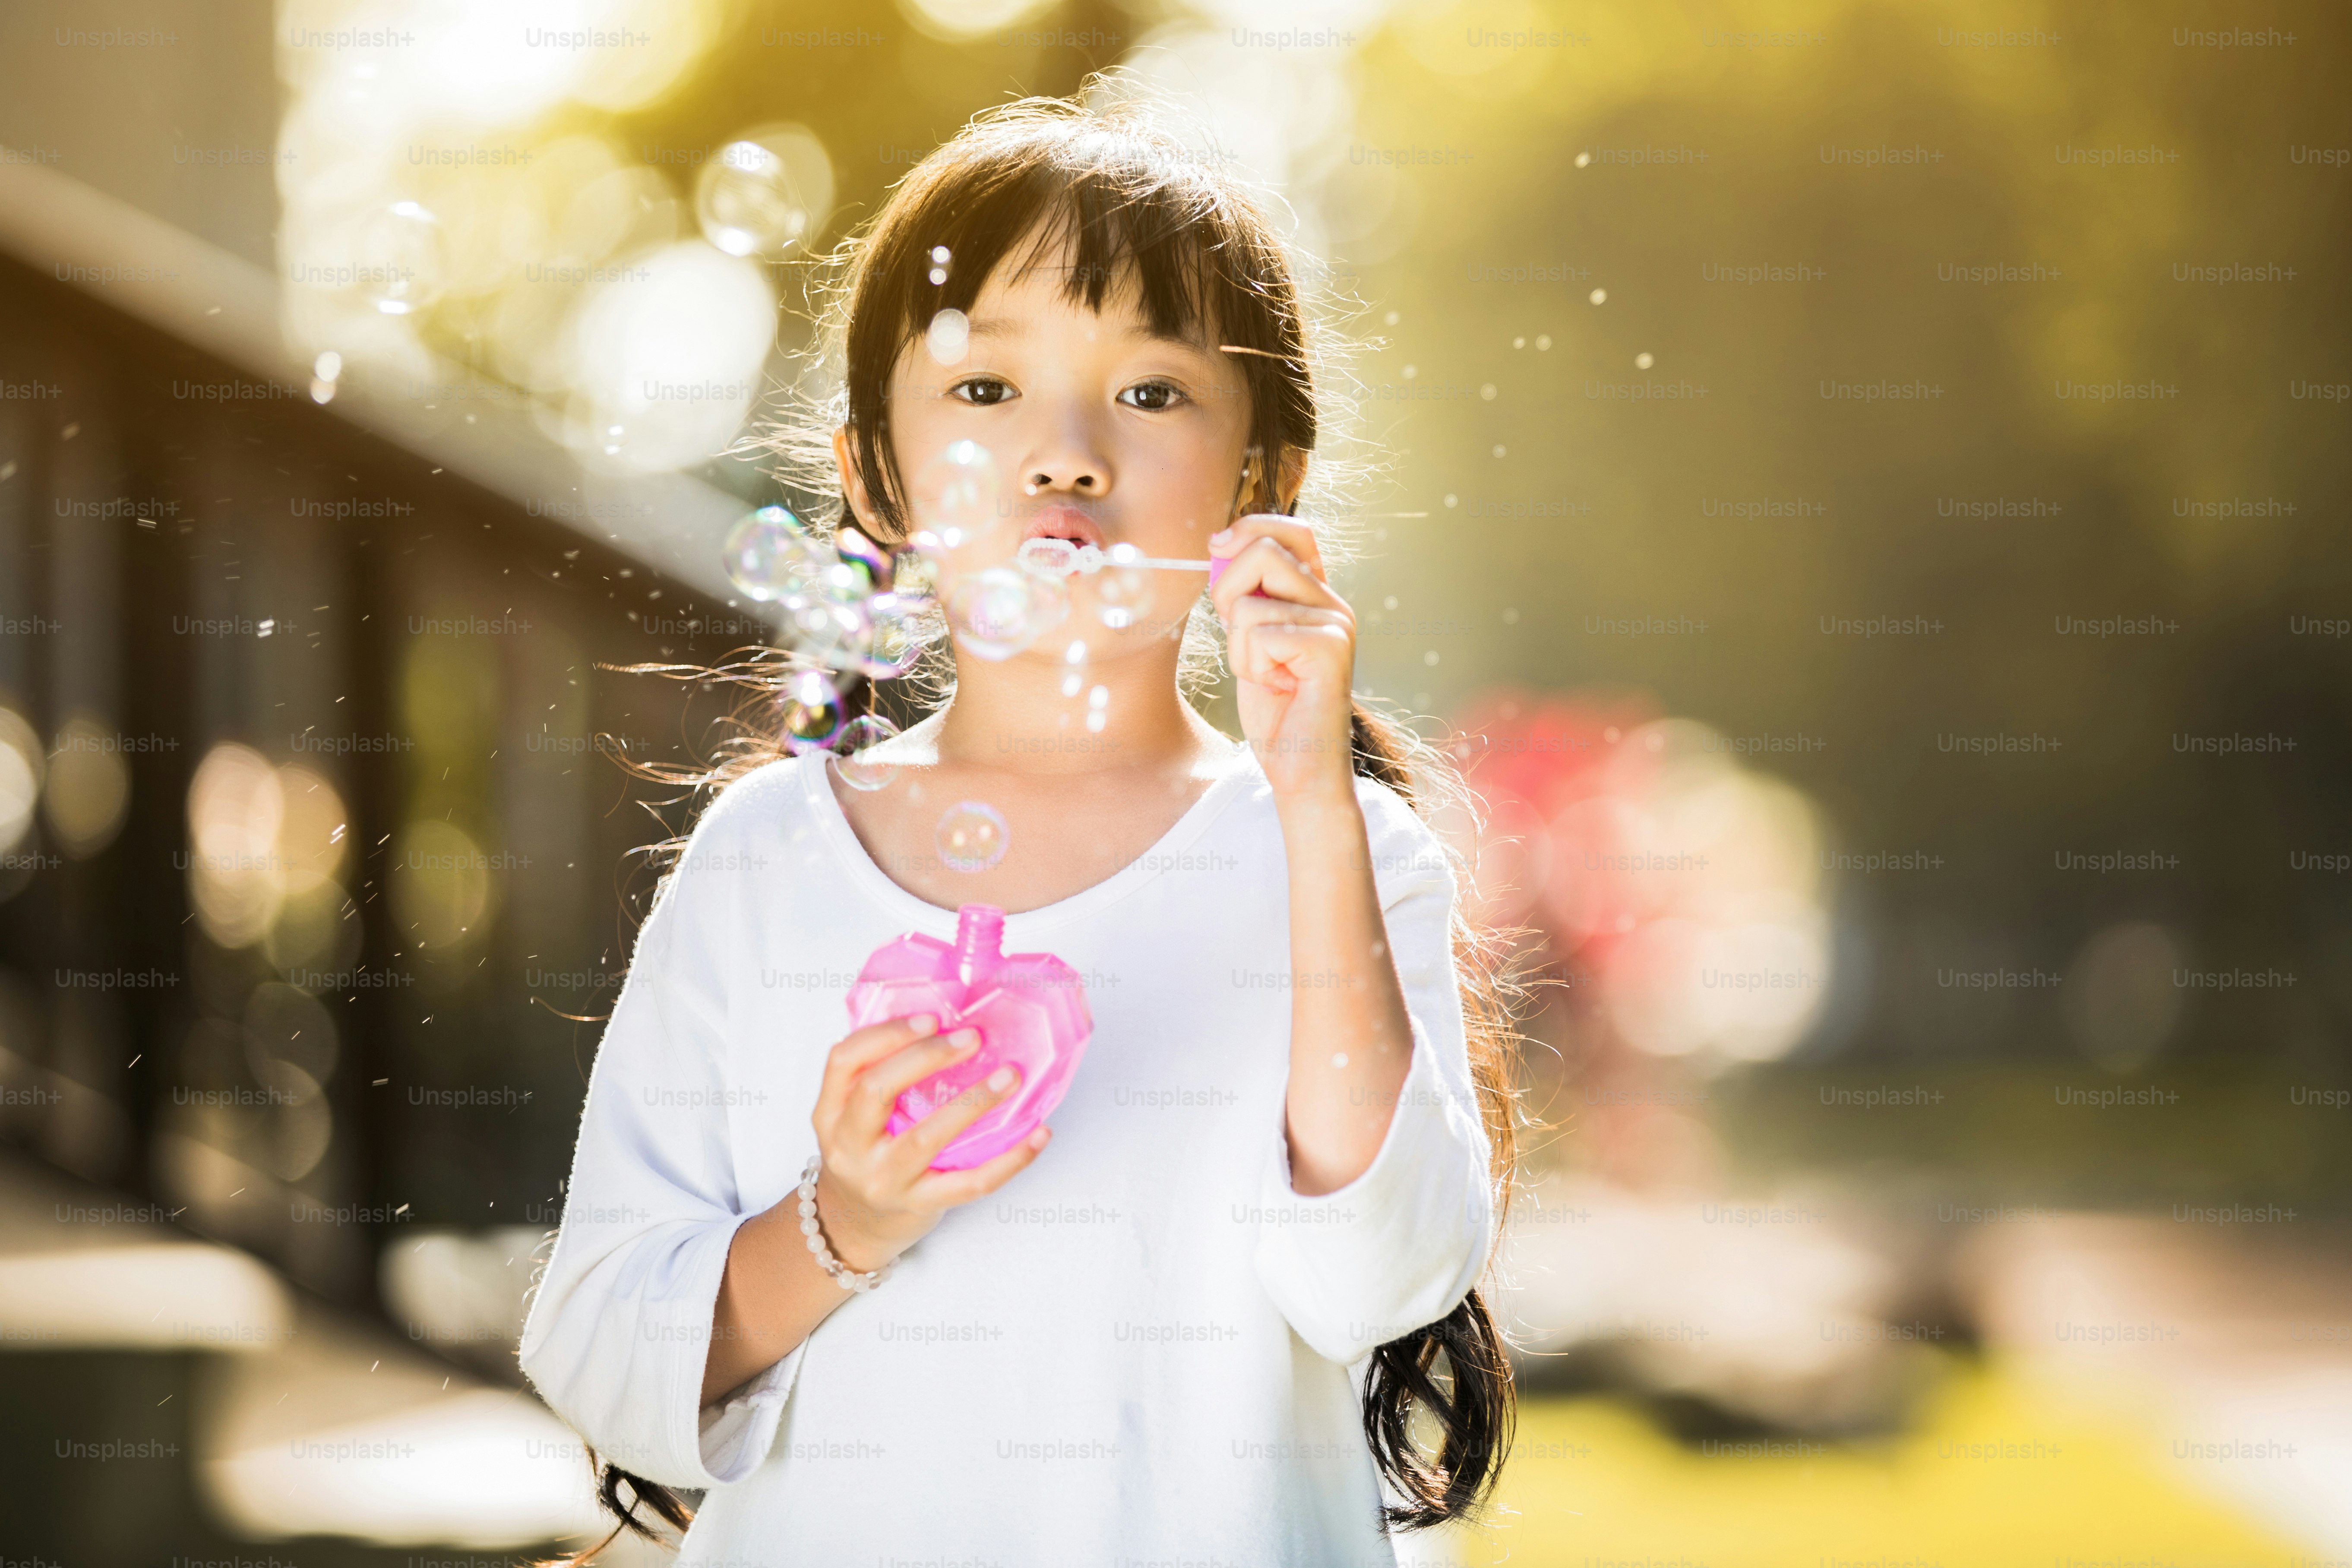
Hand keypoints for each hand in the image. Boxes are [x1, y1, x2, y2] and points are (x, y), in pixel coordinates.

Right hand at [808, 1013, 1048, 1270]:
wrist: (855, 1227)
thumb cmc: (867, 1155)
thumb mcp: (851, 1116)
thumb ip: (877, 1074)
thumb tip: (944, 1021)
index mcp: (830, 1113)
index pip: (844, 1060)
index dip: (885, 1034)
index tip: (930, 1017)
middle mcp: (849, 1146)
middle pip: (877, 1091)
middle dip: (926, 1057)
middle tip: (973, 1037)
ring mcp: (884, 1179)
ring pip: (927, 1137)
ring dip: (973, 1102)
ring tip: (1011, 1076)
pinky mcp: (920, 1205)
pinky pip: (971, 1183)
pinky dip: (1010, 1159)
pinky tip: (1038, 1134)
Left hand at [1209, 514, 1358, 802]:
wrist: (1300, 765)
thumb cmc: (1274, 707)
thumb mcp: (1249, 637)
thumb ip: (1245, 592)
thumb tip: (1220, 542)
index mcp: (1317, 595)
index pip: (1292, 530)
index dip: (1250, 527)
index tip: (1217, 545)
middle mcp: (1333, 602)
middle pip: (1263, 553)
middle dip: (1227, 593)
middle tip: (1240, 638)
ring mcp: (1336, 623)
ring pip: (1251, 602)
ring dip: (1239, 646)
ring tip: (1266, 673)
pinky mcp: (1329, 648)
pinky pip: (1259, 635)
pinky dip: (1250, 665)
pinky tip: (1275, 686)